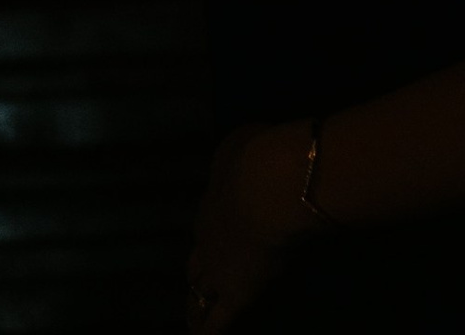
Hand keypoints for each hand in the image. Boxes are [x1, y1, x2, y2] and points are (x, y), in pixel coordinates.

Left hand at [186, 121, 314, 331]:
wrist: (270, 188)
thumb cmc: (259, 158)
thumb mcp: (237, 147)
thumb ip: (233, 164)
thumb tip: (235, 167)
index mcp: (209, 202)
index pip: (206, 220)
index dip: (213, 226)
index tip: (223, 228)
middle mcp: (206, 239)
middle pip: (196, 260)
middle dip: (198, 268)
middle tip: (200, 277)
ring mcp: (217, 270)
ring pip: (199, 292)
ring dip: (196, 302)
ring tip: (194, 313)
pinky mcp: (235, 295)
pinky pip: (217, 321)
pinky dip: (207, 330)